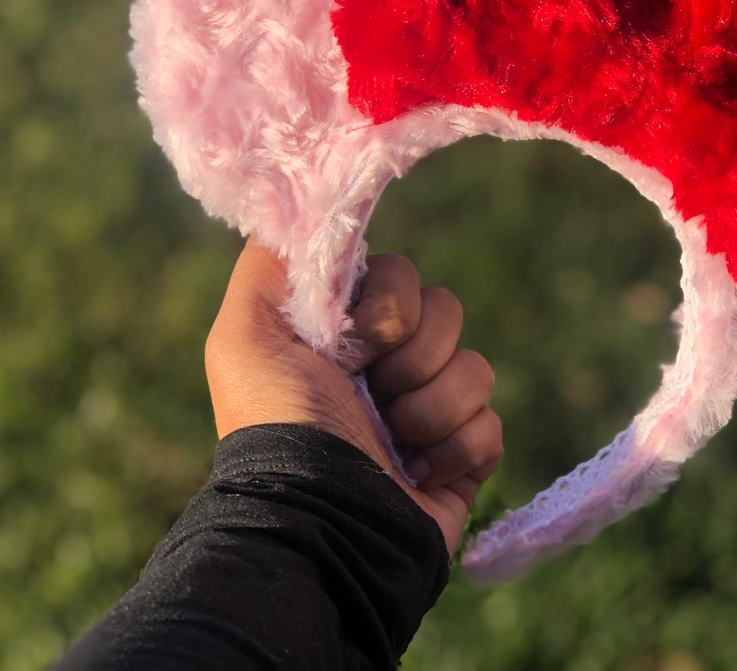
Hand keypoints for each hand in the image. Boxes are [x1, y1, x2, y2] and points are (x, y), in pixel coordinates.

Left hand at [204, 238, 501, 552]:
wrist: (322, 523)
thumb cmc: (279, 426)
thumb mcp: (246, 335)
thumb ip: (274, 264)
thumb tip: (315, 214)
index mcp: (346, 334)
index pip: (401, 276)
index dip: (388, 304)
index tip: (353, 345)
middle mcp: (388, 367)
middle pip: (446, 313)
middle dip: (412, 357)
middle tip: (373, 395)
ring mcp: (428, 414)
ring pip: (474, 370)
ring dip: (430, 410)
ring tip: (393, 446)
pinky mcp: (462, 459)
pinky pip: (490, 426)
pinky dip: (455, 451)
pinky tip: (418, 474)